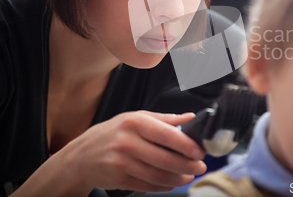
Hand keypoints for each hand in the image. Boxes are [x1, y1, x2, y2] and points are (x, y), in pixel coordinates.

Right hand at [57, 111, 206, 192]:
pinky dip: (164, 186)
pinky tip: (172, 182)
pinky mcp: (119, 180)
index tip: (199, 151)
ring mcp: (122, 163)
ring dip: (178, 178)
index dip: (186, 145)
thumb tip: (189, 117)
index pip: (166, 134)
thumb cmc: (111, 134)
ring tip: (189, 175)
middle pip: (164, 158)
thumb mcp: (134, 118)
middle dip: (187, 165)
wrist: (80, 157)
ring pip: (158, 175)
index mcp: (134, 123)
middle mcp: (127, 142)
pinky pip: (148, 185)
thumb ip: (163, 118)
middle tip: (200, 166)